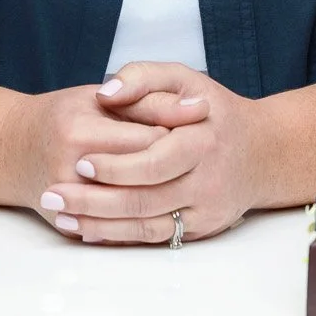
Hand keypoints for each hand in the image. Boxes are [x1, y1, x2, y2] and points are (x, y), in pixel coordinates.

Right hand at [9, 80, 206, 231]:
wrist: (15, 151)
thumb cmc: (63, 117)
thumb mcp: (101, 96)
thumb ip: (148, 98)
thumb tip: (202, 108)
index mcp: (81, 133)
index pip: (152, 141)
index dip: (178, 135)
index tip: (188, 130)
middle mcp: (71, 172)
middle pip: (147, 178)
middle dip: (174, 168)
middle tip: (183, 158)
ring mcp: (70, 206)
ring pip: (138, 211)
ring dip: (163, 197)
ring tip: (175, 180)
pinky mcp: (71, 227)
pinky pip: (120, 232)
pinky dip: (144, 221)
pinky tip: (160, 209)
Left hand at [40, 62, 267, 245]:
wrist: (262, 152)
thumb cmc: (214, 111)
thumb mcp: (185, 78)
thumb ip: (143, 77)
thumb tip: (106, 93)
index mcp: (203, 139)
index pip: (153, 159)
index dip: (115, 164)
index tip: (79, 162)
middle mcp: (208, 180)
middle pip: (145, 199)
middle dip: (94, 201)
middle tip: (53, 196)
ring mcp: (206, 210)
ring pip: (147, 226)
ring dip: (100, 225)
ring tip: (61, 218)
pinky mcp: (201, 230)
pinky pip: (156, 238)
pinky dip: (120, 237)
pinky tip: (88, 231)